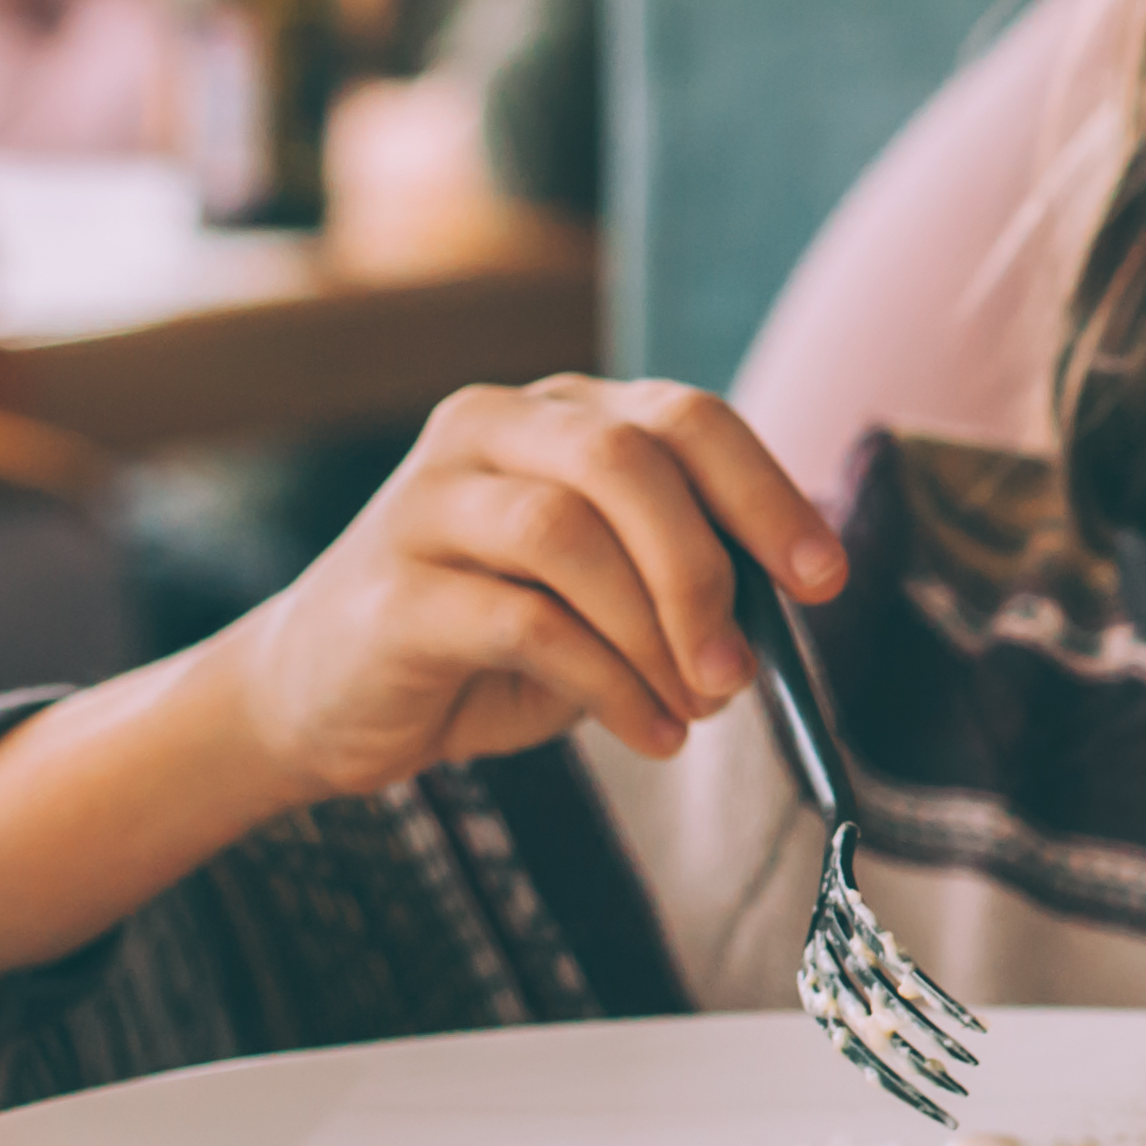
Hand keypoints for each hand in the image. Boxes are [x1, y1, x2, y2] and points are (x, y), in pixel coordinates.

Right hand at [206, 377, 846, 804]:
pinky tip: (648, 731)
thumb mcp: (608, 595)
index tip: (824, 578)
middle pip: (626, 458)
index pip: (685, 417)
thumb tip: (787, 606)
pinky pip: (522, 621)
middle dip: (705, 567)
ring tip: (697, 706)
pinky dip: (607, 684)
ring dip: (655, 632)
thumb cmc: (492, 639)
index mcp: (561, 413)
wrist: (321, 698)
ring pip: (568, 533)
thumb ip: (685, 576)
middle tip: (744, 665)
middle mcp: (490, 431)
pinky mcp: (389, 589)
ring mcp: (427, 501)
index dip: (765, 494)